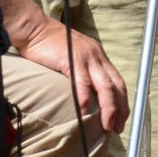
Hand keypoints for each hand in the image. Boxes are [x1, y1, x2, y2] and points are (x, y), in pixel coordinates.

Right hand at [14, 19, 130, 132]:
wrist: (35, 29)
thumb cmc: (50, 45)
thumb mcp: (75, 57)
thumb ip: (83, 72)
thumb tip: (87, 95)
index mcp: (99, 56)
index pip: (118, 81)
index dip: (122, 102)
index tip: (122, 119)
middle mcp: (97, 57)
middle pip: (116, 86)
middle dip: (120, 109)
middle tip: (118, 128)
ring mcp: (85, 58)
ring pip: (104, 86)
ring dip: (108, 108)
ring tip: (107, 124)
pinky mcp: (71, 60)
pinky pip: (82, 81)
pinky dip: (85, 98)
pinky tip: (85, 111)